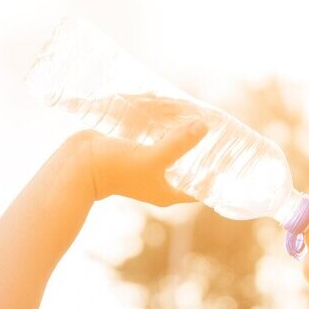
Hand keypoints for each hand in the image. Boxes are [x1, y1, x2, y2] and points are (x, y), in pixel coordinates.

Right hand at [68, 114, 207, 204]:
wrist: (78, 163)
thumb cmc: (116, 168)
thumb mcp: (153, 157)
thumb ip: (178, 144)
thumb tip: (204, 127)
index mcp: (167, 192)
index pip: (200, 190)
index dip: (215, 177)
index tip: (230, 160)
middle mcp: (159, 181)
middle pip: (188, 168)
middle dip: (201, 152)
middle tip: (217, 135)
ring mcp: (146, 167)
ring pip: (172, 151)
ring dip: (183, 137)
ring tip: (198, 121)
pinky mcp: (135, 152)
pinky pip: (157, 140)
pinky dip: (165, 129)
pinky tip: (172, 116)